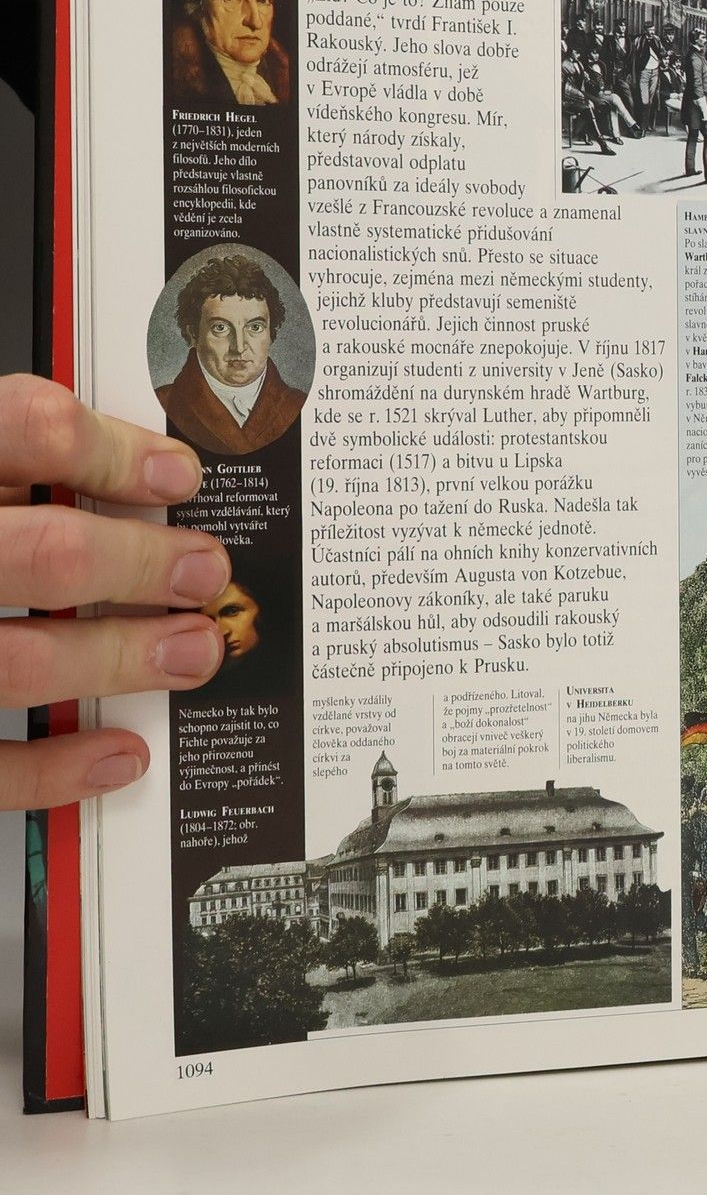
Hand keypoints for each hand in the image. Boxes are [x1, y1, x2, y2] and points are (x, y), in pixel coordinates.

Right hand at [1, 376, 227, 808]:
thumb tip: (116, 463)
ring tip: (186, 651)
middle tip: (201, 569)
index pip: (20, 427)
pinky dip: (49, 766)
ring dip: (119, 661)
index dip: (111, 449)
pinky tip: (111, 752)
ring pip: (15, 661)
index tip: (173, 474)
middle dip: (143, 566)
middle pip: (41, 553)